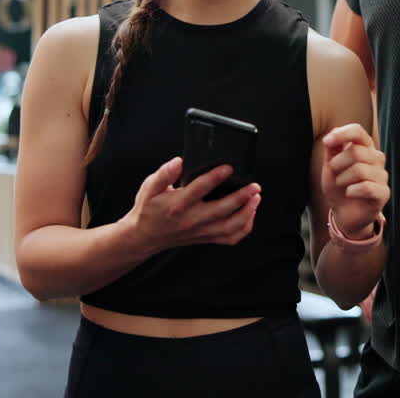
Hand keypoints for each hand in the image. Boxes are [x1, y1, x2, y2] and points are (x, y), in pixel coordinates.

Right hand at [125, 157, 261, 254]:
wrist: (144, 236)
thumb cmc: (148, 210)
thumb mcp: (150, 187)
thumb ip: (164, 173)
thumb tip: (179, 162)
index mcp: (177, 204)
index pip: (200, 189)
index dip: (216, 176)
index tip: (229, 167)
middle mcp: (191, 220)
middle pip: (221, 209)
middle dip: (241, 197)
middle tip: (254, 186)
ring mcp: (200, 231)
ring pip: (229, 226)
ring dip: (247, 213)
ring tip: (255, 198)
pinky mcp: (206, 238)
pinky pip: (230, 238)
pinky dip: (244, 228)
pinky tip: (250, 214)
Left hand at [321, 124, 388, 238]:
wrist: (344, 212)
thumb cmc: (339, 186)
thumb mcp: (330, 165)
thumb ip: (332, 148)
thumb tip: (332, 134)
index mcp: (365, 147)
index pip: (358, 131)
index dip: (342, 134)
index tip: (326, 143)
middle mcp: (377, 158)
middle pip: (356, 152)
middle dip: (337, 164)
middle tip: (335, 174)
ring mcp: (382, 175)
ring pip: (360, 170)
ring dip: (342, 179)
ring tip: (342, 185)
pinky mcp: (383, 193)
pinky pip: (366, 187)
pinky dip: (352, 191)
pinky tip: (349, 194)